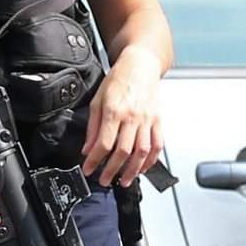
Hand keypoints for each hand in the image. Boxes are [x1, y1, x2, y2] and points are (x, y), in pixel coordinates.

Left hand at [81, 49, 163, 187]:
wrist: (141, 65)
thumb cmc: (118, 79)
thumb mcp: (97, 100)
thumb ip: (92, 127)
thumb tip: (87, 148)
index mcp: (115, 112)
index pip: (104, 144)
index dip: (95, 161)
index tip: (88, 170)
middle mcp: (133, 118)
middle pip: (124, 151)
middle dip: (113, 170)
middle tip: (105, 181)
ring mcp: (148, 120)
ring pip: (143, 152)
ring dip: (134, 170)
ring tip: (124, 180)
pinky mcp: (158, 121)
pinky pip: (158, 144)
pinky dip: (152, 160)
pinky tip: (144, 168)